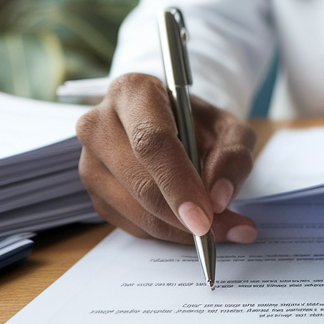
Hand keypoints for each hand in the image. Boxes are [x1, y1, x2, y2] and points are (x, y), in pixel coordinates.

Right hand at [75, 73, 258, 243]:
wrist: (173, 126)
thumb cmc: (199, 124)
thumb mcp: (229, 130)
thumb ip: (233, 157)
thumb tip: (219, 198)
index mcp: (132, 92)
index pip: (151, 142)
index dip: (178, 183)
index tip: (204, 216)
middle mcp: (99, 123)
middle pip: (140, 182)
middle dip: (182, 214)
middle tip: (220, 228)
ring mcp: (90, 161)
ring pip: (135, 210)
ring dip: (178, 228)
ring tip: (216, 226)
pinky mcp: (94, 192)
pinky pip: (131, 225)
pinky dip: (165, 231)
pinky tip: (187, 221)